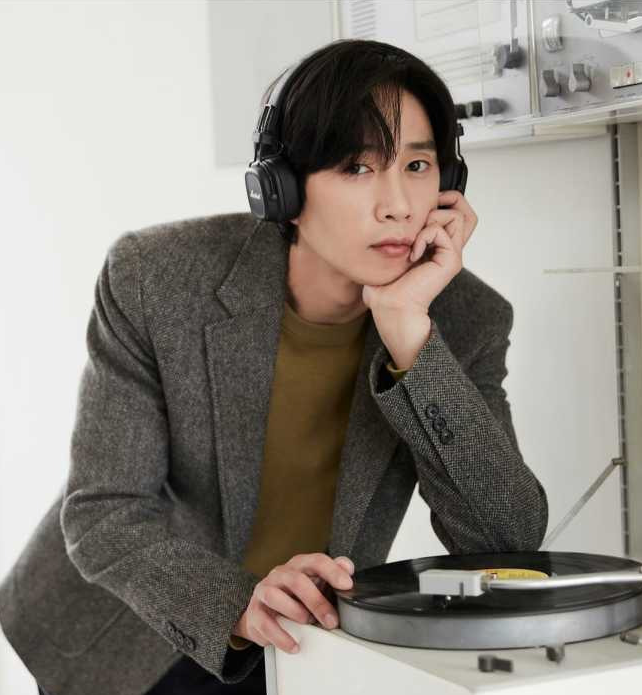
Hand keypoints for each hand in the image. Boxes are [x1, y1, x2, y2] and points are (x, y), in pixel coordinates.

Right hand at [232, 553, 354, 653]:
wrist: (265, 608)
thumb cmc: (296, 594)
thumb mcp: (316, 582)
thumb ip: (333, 573)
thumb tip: (347, 567)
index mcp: (299, 565)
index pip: (316, 561)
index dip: (332, 571)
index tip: (346, 584)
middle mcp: (280, 574)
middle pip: (297, 580)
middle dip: (317, 601)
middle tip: (332, 621)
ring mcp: (265, 590)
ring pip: (275, 596)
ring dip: (295, 612)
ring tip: (307, 624)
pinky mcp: (254, 611)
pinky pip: (264, 623)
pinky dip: (281, 636)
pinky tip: (294, 645)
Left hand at [362, 190, 477, 315]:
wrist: (391, 308)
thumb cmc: (387, 287)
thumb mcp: (391, 255)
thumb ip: (398, 237)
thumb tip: (390, 219)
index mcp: (438, 249)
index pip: (456, 217)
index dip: (443, 203)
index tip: (421, 209)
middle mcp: (449, 251)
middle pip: (467, 213)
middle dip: (448, 201)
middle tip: (425, 213)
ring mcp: (452, 255)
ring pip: (459, 216)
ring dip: (433, 218)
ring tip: (417, 237)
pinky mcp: (450, 260)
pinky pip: (440, 231)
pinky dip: (422, 235)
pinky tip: (412, 254)